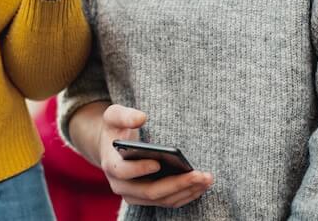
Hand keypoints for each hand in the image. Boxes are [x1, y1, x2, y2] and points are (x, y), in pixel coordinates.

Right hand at [96, 104, 213, 208]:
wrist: (114, 145)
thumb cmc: (116, 129)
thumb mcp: (114, 116)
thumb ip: (124, 115)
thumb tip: (141, 117)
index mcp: (111, 165)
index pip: (124, 171)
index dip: (140, 169)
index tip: (158, 162)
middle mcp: (121, 186)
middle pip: (150, 192)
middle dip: (177, 184)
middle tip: (199, 175)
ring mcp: (135, 196)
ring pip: (163, 200)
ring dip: (186, 191)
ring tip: (206, 179)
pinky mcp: (148, 199)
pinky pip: (169, 202)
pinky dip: (186, 195)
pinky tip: (201, 185)